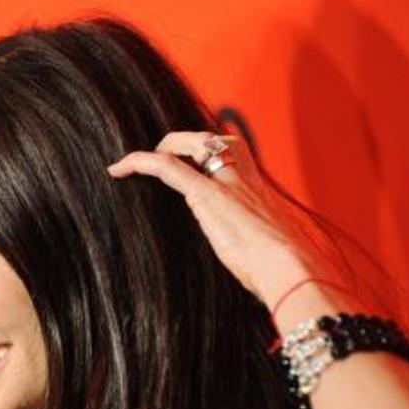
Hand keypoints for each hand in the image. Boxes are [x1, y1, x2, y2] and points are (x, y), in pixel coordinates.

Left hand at [107, 132, 339, 312]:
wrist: (291, 269)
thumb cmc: (286, 269)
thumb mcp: (275, 251)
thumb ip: (261, 245)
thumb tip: (258, 264)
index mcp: (260, 190)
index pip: (234, 153)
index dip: (210, 152)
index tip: (192, 163)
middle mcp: (245, 177)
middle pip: (213, 138)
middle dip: (184, 142)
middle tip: (162, 157)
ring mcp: (227, 182)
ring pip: (191, 142)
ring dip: (165, 147)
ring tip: (137, 163)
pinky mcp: (206, 195)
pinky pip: (166, 167)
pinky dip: (139, 162)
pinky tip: (117, 169)